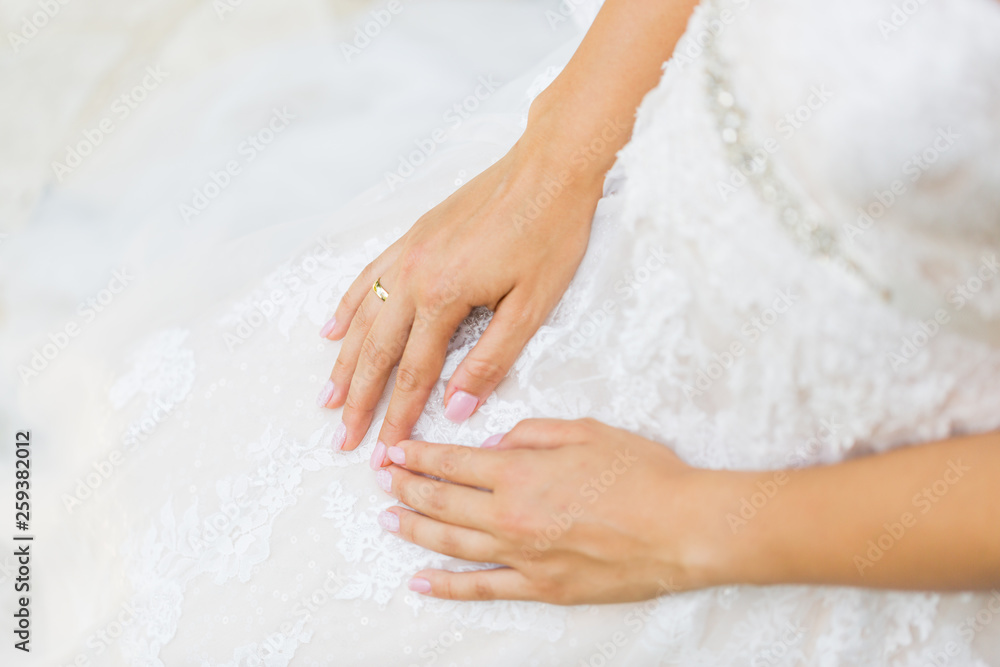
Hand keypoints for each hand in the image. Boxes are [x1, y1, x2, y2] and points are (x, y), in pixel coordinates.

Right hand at [316, 137, 604, 455]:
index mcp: (444, 297)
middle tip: (344, 439)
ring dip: (345, 361)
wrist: (548, 167)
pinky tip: (333, 328)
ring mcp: (409, 253)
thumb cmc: (549, 233)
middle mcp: (414, 276)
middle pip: (378, 352)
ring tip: (328, 398)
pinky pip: (368, 277)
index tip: (382, 452)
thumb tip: (455, 407)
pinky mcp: (414, 236)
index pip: (416, 374)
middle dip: (360, 401)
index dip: (398, 418)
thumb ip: (490, 359)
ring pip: (365, 318)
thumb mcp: (532, 306)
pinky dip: (349, 306)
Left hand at [371, 418, 731, 603]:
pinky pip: (482, 588)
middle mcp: (510, 515)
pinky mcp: (540, 587)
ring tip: (388, 519)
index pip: (452, 462)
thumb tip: (491, 445)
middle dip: (406, 487)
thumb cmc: (641, 473)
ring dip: (415, 529)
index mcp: (520, 471)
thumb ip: (530, 433)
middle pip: (443, 501)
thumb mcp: (586, 431)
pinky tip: (420, 580)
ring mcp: (522, 556)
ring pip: (451, 543)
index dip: (418, 456)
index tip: (395, 452)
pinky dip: (446, 586)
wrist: (681, 528)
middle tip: (382, 479)